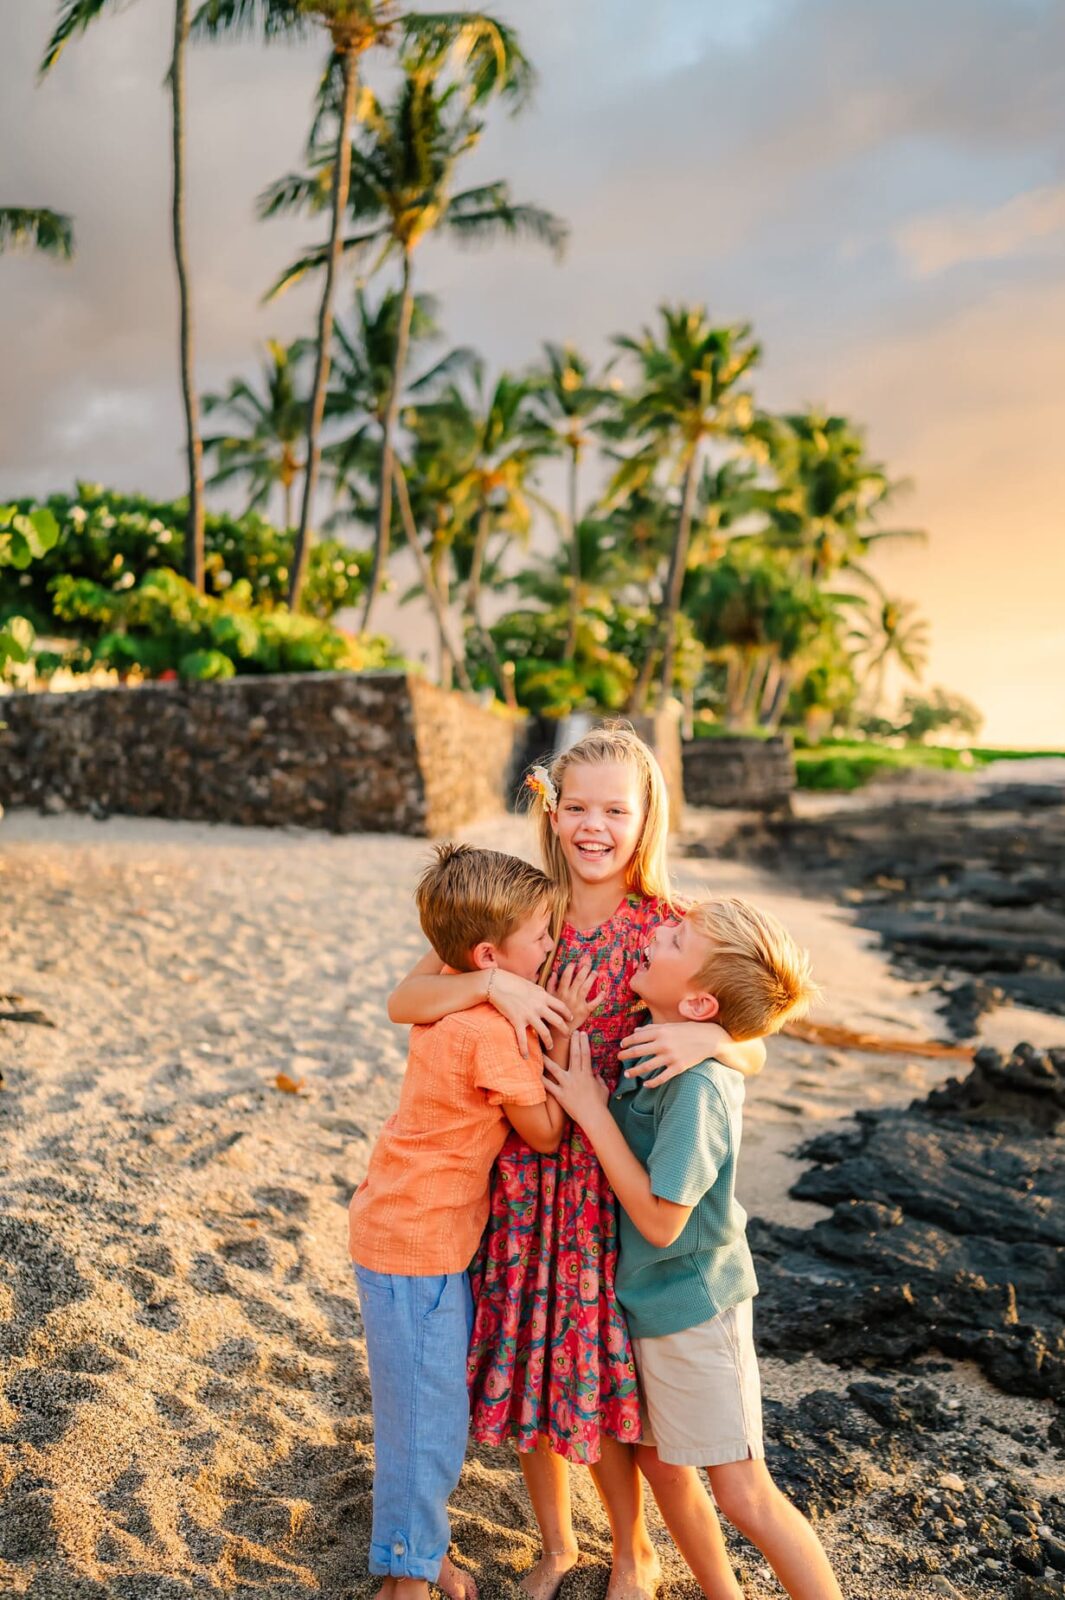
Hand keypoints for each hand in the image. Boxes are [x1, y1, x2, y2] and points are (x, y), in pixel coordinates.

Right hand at [488, 967, 570, 1055]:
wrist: (497, 984)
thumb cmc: (513, 982)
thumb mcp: (532, 985)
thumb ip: (541, 993)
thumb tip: (547, 995)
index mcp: (543, 996)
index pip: (561, 1006)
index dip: (568, 1014)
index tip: (570, 1019)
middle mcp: (539, 1006)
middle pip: (557, 1021)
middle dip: (564, 1030)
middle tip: (567, 1036)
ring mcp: (529, 1015)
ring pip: (544, 1032)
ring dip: (549, 1042)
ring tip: (551, 1047)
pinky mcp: (517, 1021)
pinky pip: (523, 1038)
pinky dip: (524, 1049)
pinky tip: (525, 1056)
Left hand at [543, 1031, 608, 1127]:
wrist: (594, 1117)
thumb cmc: (600, 1104)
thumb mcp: (603, 1089)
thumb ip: (599, 1080)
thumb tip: (596, 1074)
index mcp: (587, 1074)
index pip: (585, 1054)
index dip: (583, 1042)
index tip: (581, 1033)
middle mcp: (577, 1077)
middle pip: (574, 1056)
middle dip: (572, 1042)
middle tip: (569, 1032)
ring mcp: (567, 1085)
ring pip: (556, 1069)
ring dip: (548, 1058)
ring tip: (542, 1049)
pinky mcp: (560, 1095)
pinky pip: (549, 1086)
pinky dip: (542, 1080)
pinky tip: (535, 1073)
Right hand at [547, 958, 599, 1037]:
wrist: (559, 1030)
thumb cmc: (553, 1012)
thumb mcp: (549, 998)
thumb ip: (551, 985)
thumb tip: (554, 973)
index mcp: (560, 992)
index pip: (566, 977)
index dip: (570, 968)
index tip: (574, 963)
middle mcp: (570, 996)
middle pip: (578, 980)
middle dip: (584, 970)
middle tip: (588, 963)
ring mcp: (578, 1004)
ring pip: (586, 988)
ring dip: (591, 979)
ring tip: (596, 972)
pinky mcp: (585, 1011)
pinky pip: (593, 1004)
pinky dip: (599, 998)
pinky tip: (604, 991)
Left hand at [618, 1020, 746, 1087]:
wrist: (709, 1039)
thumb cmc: (688, 1030)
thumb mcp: (670, 1025)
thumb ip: (652, 1028)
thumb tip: (635, 1031)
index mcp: (660, 1032)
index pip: (637, 1038)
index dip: (626, 1042)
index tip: (621, 1046)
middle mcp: (663, 1044)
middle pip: (638, 1052)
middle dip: (625, 1056)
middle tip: (618, 1059)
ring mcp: (670, 1057)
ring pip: (647, 1067)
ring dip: (635, 1071)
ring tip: (627, 1075)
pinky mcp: (678, 1067)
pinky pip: (662, 1077)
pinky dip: (652, 1083)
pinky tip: (646, 1085)